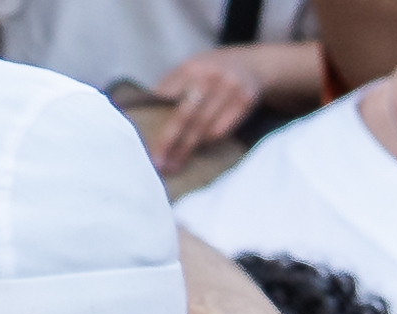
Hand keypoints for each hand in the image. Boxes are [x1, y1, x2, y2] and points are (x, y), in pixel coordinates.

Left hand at [146, 46, 262, 171]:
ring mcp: (230, 86)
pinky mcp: (245, 100)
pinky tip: (197, 155)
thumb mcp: (191, 70)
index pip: (165, 99)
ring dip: (187, 149)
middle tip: (157, 164)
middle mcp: (211, 75)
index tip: (141, 144)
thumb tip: (141, 115)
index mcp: (191, 67)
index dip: (153, 122)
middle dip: (169, 142)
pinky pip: (222, 129)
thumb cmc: (211, 73)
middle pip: (184, 115)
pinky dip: (208, 143)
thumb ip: (169, 88)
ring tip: (173, 166)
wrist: (255, 64)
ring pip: (204, 126)